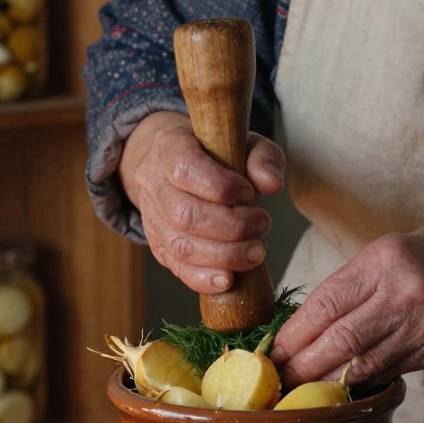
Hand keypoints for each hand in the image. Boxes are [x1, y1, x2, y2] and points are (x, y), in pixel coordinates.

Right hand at [118, 111, 284, 293]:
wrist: (177, 167)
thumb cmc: (216, 153)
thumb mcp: (243, 143)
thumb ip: (263, 157)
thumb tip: (271, 183)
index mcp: (169, 147)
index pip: (185, 170)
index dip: (220, 187)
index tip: (249, 194)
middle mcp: (152, 182)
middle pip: (184, 214)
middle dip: (231, 227)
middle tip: (262, 225)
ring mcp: (151, 217)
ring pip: (180, 246)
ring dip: (223, 255)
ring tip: (255, 252)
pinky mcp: (158, 245)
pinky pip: (176, 268)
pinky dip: (203, 278)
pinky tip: (229, 279)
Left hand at [271, 223, 423, 387]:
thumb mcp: (384, 253)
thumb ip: (347, 287)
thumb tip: (301, 327)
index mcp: (383, 262)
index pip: (327, 304)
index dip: (294, 334)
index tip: (272, 352)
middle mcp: (404, 295)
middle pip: (341, 340)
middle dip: (303, 365)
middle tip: (279, 380)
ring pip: (364, 365)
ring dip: (327, 382)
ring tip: (301, 392)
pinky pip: (389, 373)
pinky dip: (361, 383)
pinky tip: (340, 390)